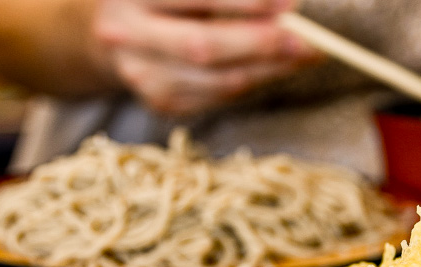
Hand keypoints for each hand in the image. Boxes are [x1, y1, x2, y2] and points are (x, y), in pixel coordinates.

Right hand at [91, 0, 322, 114]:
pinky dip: (253, 80)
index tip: (288, 3)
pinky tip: (276, 67)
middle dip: (260, 44)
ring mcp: (141, 75)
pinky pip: (218, 96)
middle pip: (202, 47)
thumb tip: (284, 5)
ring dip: (268, 69)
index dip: (242, 1)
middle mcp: (127, 34)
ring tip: (305, 54)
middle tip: (307, 40)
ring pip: (216, 80)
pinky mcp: (159, 103)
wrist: (113, 31)